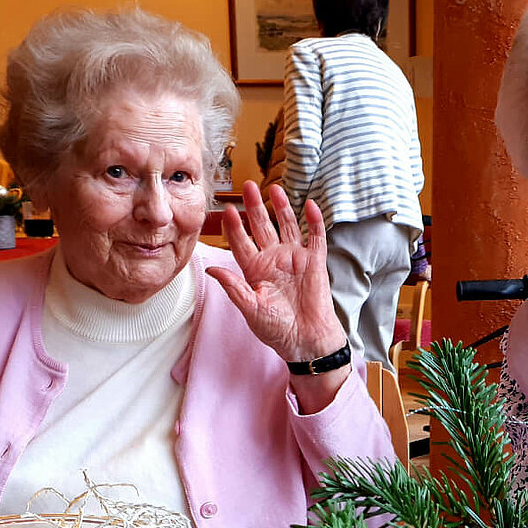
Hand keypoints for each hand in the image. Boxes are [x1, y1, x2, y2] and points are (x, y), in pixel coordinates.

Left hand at [206, 182, 346, 365]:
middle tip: (248, 186)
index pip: (241, 241)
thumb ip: (234, 287)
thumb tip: (212, 269)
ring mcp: (294, 258)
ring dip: (281, 207)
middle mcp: (273, 259)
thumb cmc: (277, 329)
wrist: (306, 340)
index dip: (234, 226)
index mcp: (254, 270)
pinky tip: (309, 206)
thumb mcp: (251, 309)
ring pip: (286, 226)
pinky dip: (313, 221)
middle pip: (262, 226)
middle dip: (255, 206)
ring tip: (274, 189)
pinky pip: (315, 237)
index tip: (227, 210)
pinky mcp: (314, 262)